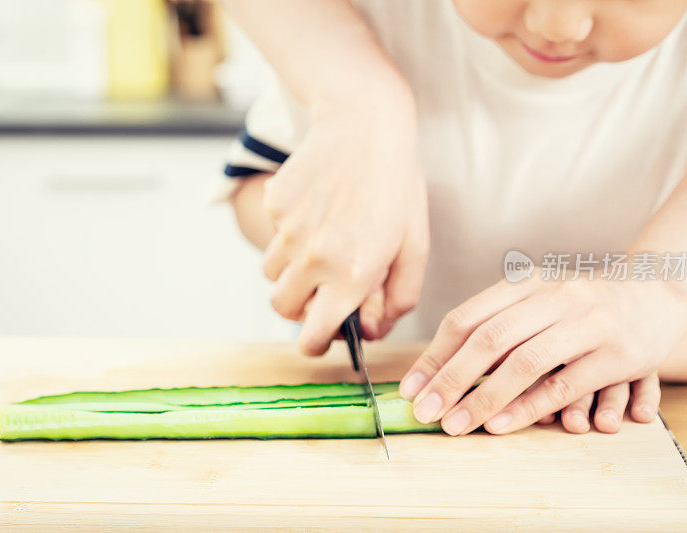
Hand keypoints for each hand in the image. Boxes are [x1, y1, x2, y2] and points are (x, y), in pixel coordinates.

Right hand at [264, 96, 428, 353]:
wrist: (364, 123)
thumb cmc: (397, 185)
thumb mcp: (414, 244)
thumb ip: (399, 296)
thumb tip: (373, 328)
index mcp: (352, 275)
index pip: (312, 335)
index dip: (314, 344)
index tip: (320, 337)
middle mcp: (313, 258)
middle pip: (282, 307)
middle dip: (299, 307)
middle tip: (321, 289)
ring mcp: (288, 231)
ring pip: (272, 272)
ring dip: (291, 270)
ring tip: (321, 242)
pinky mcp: (274, 204)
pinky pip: (273, 233)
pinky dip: (289, 231)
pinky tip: (317, 206)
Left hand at [399, 274, 686, 434]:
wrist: (658, 289)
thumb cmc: (584, 301)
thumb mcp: (539, 296)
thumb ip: (501, 322)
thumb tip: (445, 366)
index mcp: (525, 283)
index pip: (466, 318)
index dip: (434, 355)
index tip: (411, 388)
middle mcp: (552, 297)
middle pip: (488, 339)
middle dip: (449, 379)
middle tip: (424, 412)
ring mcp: (586, 323)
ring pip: (523, 362)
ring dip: (483, 398)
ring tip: (454, 424)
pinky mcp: (615, 353)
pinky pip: (563, 384)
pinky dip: (527, 406)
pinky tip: (500, 424)